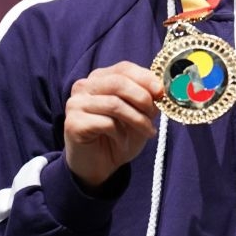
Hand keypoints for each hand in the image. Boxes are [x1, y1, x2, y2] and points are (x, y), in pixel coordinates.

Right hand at [64, 61, 162, 188]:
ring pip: (114, 103)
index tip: (161, 92)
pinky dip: (121, 133)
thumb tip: (160, 89)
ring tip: (147, 131)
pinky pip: (106, 123)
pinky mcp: (73, 123)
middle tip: (153, 115)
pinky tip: (122, 141)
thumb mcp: (138, 115)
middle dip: (142, 98)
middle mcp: (84, 87)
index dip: (145, 78)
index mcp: (99, 78)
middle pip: (118, 82)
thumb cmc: (118, 138)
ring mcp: (75, 104)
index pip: (123, 68)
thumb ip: (147, 99)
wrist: (98, 167)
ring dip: (137, 119)